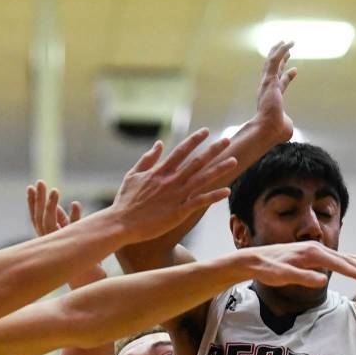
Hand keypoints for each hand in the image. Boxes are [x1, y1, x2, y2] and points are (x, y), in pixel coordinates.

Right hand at [27, 181, 106, 288]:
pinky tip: (76, 204)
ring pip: (49, 224)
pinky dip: (73, 218)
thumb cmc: (81, 257)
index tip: (30, 187)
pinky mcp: (72, 249)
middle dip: (38, 200)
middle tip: (39, 182)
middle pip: (39, 219)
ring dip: (51, 207)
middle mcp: (50, 242)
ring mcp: (59, 246)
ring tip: (55, 191)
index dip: (32, 203)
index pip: (36, 218)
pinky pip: (71, 231)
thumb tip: (67, 205)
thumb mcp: (72, 235)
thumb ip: (67, 221)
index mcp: (48, 238)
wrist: (89, 278)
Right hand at [110, 129, 236, 242]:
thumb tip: (159, 144)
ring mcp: (176, 196)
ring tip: (233, 160)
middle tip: (227, 140)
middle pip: (196, 162)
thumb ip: (147, 159)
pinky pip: (200, 202)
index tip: (205, 131)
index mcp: (160, 171)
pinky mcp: (178, 212)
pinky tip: (227, 191)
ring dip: (219, 169)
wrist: (121, 223)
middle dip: (213, 150)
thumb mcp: (133, 175)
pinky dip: (214, 196)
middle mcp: (171, 180)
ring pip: (202, 179)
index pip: (181, 151)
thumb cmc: (125, 201)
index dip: (194, 140)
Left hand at [242, 242, 355, 288]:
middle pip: (345, 258)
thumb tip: (323, 280)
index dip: (355, 272)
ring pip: (343, 257)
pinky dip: (349, 259)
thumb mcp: (282, 276)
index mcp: (311, 253)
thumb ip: (302, 278)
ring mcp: (313, 249)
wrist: (253, 259)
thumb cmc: (266, 269)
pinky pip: (336, 257)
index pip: (339, 264)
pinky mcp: (311, 253)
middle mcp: (315, 248)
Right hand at [253, 41, 297, 141]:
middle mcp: (267, 90)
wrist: (268, 129)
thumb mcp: (286, 126)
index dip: (287, 76)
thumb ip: (287, 122)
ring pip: (271, 62)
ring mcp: (267, 84)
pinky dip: (281, 51)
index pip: (280, 83)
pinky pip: (274, 61)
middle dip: (280, 59)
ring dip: (278, 50)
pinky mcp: (269, 79)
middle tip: (286, 50)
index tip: (295, 70)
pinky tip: (288, 43)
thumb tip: (287, 126)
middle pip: (274, 70)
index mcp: (272, 99)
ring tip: (285, 41)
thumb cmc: (276, 131)